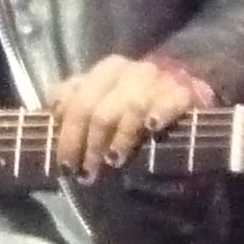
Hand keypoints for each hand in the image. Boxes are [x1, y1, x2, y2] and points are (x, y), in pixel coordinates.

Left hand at [44, 52, 215, 179]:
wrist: (188, 90)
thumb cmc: (138, 104)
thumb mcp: (105, 100)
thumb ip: (78, 102)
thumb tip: (54, 114)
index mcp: (106, 71)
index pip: (76, 99)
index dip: (68, 134)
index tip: (66, 166)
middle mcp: (129, 71)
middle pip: (98, 107)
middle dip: (89, 144)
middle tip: (87, 173)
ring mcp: (158, 79)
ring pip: (130, 106)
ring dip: (119, 138)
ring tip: (114, 161)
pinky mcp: (185, 90)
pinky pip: (169, 101)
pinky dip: (159, 113)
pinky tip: (151, 128)